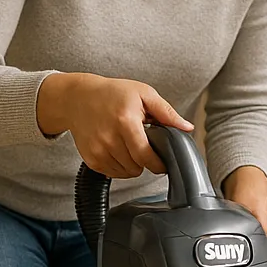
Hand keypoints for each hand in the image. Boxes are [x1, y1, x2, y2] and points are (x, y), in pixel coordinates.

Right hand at [37, 72, 193, 178]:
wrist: (78, 98)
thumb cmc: (113, 94)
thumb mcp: (143, 94)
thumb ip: (166, 113)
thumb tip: (187, 127)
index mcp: (125, 121)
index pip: (145, 156)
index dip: (158, 164)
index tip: (162, 163)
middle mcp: (109, 138)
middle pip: (136, 167)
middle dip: (145, 161)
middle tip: (143, 145)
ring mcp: (97, 150)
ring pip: (125, 173)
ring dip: (132, 164)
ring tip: (128, 145)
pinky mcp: (90, 158)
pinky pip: (112, 173)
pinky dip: (119, 166)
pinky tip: (117, 150)